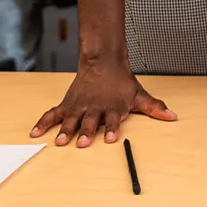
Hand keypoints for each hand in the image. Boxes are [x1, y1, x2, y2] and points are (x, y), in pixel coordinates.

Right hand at [30, 59, 175, 146]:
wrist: (104, 62)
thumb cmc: (122, 83)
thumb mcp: (139, 95)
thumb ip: (154, 107)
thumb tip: (172, 116)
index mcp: (113, 108)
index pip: (114, 120)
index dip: (113, 129)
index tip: (112, 138)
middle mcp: (95, 108)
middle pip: (91, 122)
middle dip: (87, 133)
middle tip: (83, 143)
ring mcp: (80, 106)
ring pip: (72, 119)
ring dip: (66, 130)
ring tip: (60, 141)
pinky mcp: (67, 104)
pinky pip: (52, 114)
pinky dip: (43, 123)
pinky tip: (35, 133)